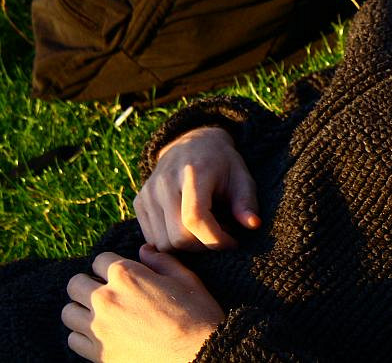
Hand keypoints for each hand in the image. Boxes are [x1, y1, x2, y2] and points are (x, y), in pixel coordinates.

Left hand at [62, 245, 222, 361]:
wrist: (198, 353)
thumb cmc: (196, 314)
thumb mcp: (186, 278)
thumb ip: (161, 261)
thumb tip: (144, 250)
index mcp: (127, 275)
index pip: (99, 260)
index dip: (111, 265)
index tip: (120, 275)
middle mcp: (106, 298)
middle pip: (75, 284)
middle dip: (88, 284)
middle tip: (106, 292)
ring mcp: (99, 327)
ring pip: (69, 312)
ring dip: (81, 309)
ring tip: (99, 313)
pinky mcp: (98, 353)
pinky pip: (73, 339)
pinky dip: (82, 335)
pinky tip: (101, 334)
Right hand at [134, 126, 260, 251]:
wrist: (191, 143)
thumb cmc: (221, 163)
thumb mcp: (242, 177)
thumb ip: (246, 201)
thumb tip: (253, 224)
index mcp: (193, 173)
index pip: (195, 218)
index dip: (215, 239)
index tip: (233, 242)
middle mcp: (164, 183)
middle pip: (178, 238)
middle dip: (203, 246)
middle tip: (221, 235)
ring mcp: (147, 193)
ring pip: (163, 244)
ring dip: (187, 248)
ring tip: (206, 230)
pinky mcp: (138, 203)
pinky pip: (152, 240)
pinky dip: (171, 243)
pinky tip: (188, 229)